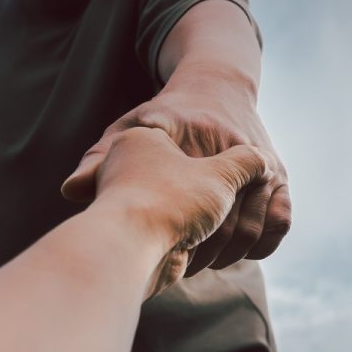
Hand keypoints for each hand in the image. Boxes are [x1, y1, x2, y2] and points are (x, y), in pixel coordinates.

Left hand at [63, 91, 291, 275]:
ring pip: (254, 229)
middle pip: (225, 223)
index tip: (161, 242)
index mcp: (203, 139)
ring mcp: (266, 166)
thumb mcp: (134, 125)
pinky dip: (261, 246)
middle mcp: (241, 151)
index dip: (177, 231)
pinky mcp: (279, 179)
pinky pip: (280, 223)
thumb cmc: (169, 114)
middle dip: (200, 250)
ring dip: (228, 255)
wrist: (218, 90)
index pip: (196, 200)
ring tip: (202, 260)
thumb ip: (103, 156)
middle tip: (178, 261)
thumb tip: (71, 190)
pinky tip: (237, 254)